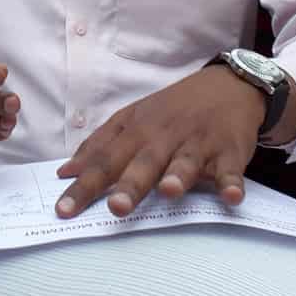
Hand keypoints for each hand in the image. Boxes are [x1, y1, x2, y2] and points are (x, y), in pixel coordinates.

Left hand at [55, 66, 267, 218]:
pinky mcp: (230, 150)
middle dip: (131, 184)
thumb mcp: (135, 117)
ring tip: (169, 191)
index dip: (85, 185)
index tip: (63, 210)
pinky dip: (232, 182)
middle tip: (116, 207)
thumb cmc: (175, 108)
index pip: (106, 159)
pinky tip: (231, 197)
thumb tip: (65, 172)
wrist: (230, 85)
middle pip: (145, 161)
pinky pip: (231, 168)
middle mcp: (167, 135)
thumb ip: (101, 144)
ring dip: (178, 175)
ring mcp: (199, 141)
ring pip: (186, 161)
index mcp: (139, 129)